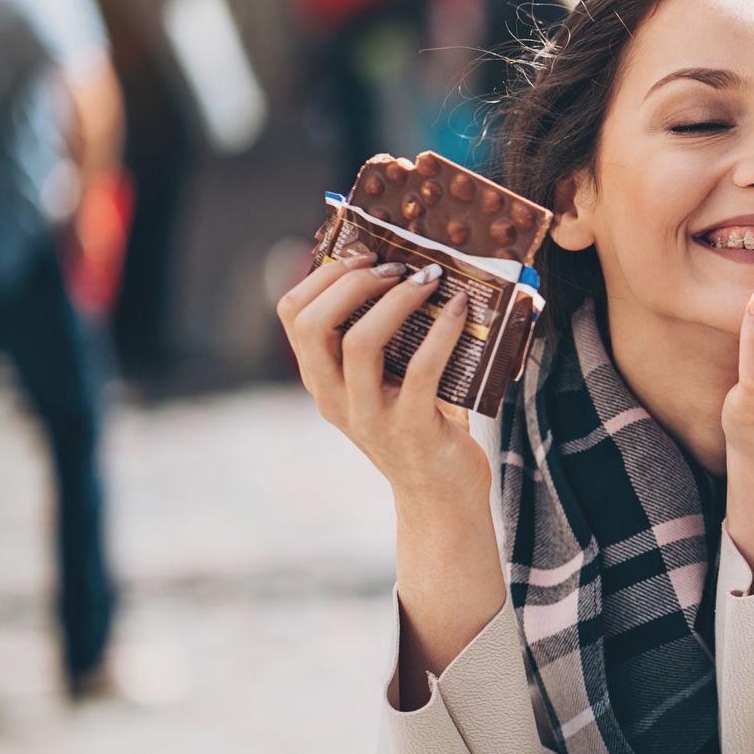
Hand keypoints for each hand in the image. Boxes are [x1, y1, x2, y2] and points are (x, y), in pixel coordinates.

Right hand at [275, 251, 487, 506]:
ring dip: (395, 300)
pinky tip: (461, 309)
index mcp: (321, 381)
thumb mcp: (387, 384)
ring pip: (360, 342)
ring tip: (426, 279)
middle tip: (394, 266)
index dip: (322, 276)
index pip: (292, 315)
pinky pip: (422, 369)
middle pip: (314, 324)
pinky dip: (443, 331)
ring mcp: (369, 416)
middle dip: (352, 282)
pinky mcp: (412, 428)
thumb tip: (414, 270)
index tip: (362, 254)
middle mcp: (334, 399)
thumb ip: (388, 341)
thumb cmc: (421, 428)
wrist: (442, 499)